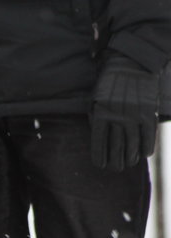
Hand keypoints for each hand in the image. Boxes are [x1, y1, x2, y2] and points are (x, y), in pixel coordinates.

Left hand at [91, 55, 158, 170]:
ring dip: (131, 157)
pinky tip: (144, 154)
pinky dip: (147, 146)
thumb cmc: (109, 83)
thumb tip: (99, 140)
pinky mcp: (149, 111)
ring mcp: (134, 115)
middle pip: (116, 147)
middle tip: (116, 169)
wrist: (132, 63)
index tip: (100, 165)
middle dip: (115, 162)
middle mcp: (117, 117)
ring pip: (133, 144)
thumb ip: (96, 119)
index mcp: (100, 114)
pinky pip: (148, 134)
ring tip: (129, 164)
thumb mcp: (95, 99)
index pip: (98, 143)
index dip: (99, 157)